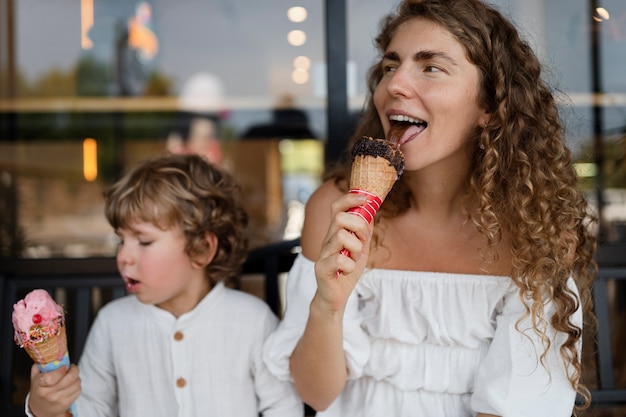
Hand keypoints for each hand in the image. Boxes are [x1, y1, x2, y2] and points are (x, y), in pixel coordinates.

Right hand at [28, 363, 80, 416]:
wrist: (41, 411)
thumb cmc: (39, 391)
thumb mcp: (35, 379)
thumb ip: (40, 366)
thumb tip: (48, 354)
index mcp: (40, 385)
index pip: (52, 377)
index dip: (61, 370)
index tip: (64, 366)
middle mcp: (49, 394)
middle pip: (69, 378)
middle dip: (74, 370)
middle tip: (72, 368)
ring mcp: (58, 399)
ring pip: (76, 383)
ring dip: (76, 378)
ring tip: (71, 377)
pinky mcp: (66, 403)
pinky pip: (79, 390)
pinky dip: (77, 386)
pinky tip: (72, 385)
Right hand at [313, 191, 372, 312]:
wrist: (334, 297)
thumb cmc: (346, 272)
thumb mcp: (360, 249)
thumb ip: (364, 232)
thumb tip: (371, 213)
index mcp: (335, 233)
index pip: (337, 207)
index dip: (350, 198)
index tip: (365, 198)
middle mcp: (327, 240)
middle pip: (340, 217)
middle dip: (359, 226)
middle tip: (363, 241)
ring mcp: (323, 253)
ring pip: (341, 236)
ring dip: (355, 248)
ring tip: (355, 259)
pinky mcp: (322, 269)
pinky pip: (339, 260)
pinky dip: (350, 266)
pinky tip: (347, 271)